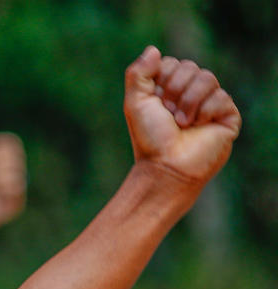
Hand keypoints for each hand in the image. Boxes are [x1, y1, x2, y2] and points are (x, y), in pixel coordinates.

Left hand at [124, 47, 240, 185]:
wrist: (167, 165)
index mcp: (168, 89)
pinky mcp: (227, 114)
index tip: (155, 102)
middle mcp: (189, 93)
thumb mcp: (135, 102)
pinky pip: (222, 96)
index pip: (172, 63)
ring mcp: (210, 103)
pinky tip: (199, 127)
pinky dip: (206, 112)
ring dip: (189, 102)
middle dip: (175, 90)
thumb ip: (139, 73)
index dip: (162, 80)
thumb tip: (153, 49)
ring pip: (207, 78)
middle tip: (169, 114)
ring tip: (182, 123)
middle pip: (190, 66)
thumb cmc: (150, 137)